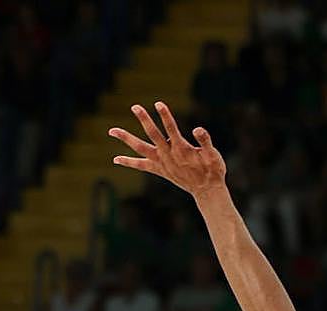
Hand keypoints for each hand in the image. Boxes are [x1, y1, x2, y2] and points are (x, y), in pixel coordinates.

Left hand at [108, 102, 225, 196]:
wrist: (207, 190)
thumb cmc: (212, 171)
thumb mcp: (214, 155)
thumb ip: (206, 141)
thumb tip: (198, 129)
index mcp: (182, 149)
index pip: (171, 129)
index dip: (165, 116)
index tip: (158, 104)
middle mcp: (169, 155)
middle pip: (153, 135)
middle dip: (144, 120)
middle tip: (135, 107)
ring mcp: (162, 163)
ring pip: (141, 149)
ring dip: (126, 139)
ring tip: (112, 130)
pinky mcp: (159, 170)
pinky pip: (141, 166)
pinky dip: (129, 162)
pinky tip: (116, 159)